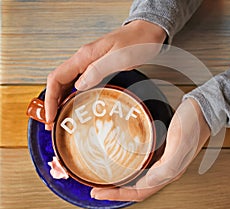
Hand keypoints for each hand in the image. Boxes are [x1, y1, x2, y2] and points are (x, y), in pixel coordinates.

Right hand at [44, 20, 165, 129]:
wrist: (147, 33)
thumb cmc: (137, 42)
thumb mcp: (119, 56)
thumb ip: (98, 69)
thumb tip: (78, 86)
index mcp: (85, 57)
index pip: (57, 77)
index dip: (50, 98)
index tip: (50, 116)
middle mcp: (84, 60)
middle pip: (59, 82)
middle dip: (52, 103)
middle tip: (51, 123)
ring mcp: (91, 64)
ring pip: (67, 83)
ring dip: (60, 101)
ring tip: (59, 118)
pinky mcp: (98, 69)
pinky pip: (79, 83)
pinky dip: (72, 96)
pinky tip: (75, 105)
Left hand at [91, 98, 210, 201]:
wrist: (203, 107)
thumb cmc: (193, 123)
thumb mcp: (180, 143)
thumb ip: (167, 167)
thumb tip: (149, 183)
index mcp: (169, 172)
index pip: (140, 192)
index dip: (118, 195)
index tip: (99, 193)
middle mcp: (166, 170)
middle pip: (137, 188)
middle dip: (116, 191)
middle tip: (98, 189)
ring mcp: (164, 161)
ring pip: (139, 179)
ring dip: (122, 182)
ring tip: (106, 180)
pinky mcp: (162, 150)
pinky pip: (142, 166)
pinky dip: (129, 169)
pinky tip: (121, 162)